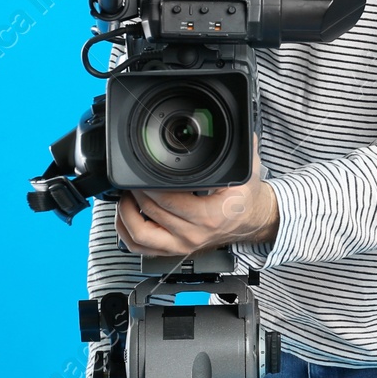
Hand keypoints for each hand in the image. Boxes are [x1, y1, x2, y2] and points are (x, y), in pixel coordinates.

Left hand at [115, 133, 277, 256]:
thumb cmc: (245, 198)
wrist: (250, 221)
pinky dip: (127, 232)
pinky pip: (141, 248)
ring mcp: (183, 245)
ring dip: (126, 213)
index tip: (145, 171)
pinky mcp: (174, 251)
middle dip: (137, 191)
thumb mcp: (247, 171)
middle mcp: (194, 234)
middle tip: (134, 177)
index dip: (151, 185)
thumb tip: (233, 127)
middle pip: (152, 211)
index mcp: (211, 216)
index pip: (170, 200)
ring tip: (127, 195)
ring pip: (140, 234)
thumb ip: (240, 148)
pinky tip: (126, 216)